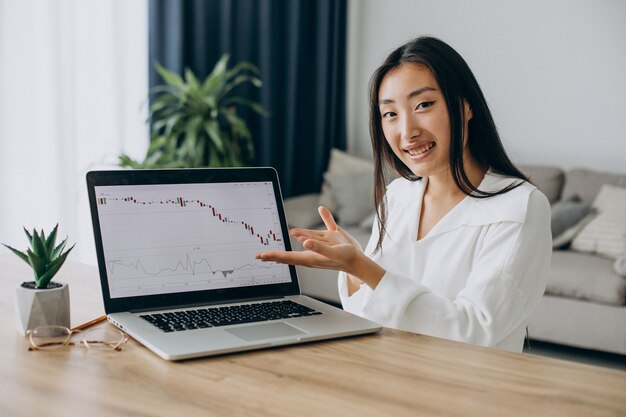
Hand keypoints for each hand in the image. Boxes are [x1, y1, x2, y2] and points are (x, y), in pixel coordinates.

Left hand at [256, 207, 385, 288]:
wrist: (360, 260)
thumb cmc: (346, 258)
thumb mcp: (332, 253)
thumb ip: (318, 247)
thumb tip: (304, 242)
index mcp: (309, 256)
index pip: (287, 256)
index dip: (273, 255)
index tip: (261, 256)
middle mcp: (312, 251)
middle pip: (289, 253)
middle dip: (274, 254)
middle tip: (259, 256)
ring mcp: (320, 244)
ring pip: (304, 237)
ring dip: (296, 235)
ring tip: (287, 235)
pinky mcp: (331, 237)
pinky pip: (322, 228)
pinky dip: (321, 219)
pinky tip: (322, 209)